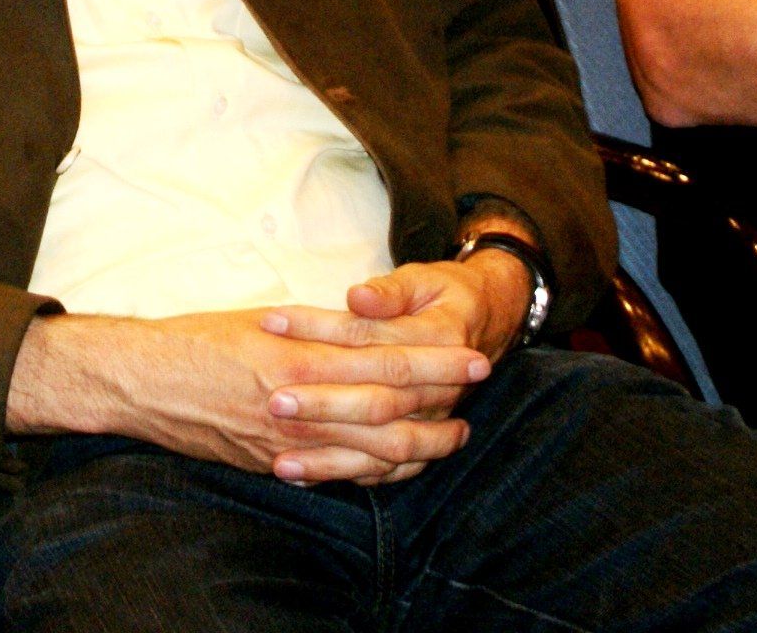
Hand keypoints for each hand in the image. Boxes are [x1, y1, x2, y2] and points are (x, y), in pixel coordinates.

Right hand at [6, 308, 490, 487]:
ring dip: (420, 446)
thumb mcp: (259, 319)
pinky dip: (378, 473)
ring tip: (453, 436)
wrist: (142, 383)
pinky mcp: (274, 466)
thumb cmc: (197, 340)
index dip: (433, 359)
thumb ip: (314, 330)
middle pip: (387, 407)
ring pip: (370, 451)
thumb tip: (365, 328)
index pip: (382, 360)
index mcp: (295, 355)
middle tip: (479, 389)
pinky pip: (338, 475)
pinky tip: (403, 467)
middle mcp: (295, 402)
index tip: (471, 352)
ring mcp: (286, 442)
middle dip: (441, 399)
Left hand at [254, 252, 529, 482]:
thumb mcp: (422, 279)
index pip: (366, 336)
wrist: (486, 322)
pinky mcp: (421, 444)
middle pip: (374, 400)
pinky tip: (300, 477)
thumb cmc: (443, 295)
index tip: (270, 324)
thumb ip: (390, 292)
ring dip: (327, 455)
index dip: (316, 329)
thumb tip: (357, 298)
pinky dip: (341, 474)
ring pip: (380, 446)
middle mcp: (438, 389)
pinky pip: (382, 469)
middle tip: (272, 401)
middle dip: (321, 403)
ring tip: (278, 462)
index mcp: (438, 340)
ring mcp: (431, 421)